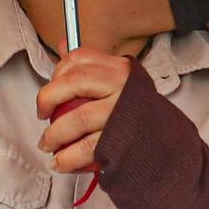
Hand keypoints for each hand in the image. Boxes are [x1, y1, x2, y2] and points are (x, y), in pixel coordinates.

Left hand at [38, 47, 132, 174]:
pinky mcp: (120, 141)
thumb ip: (91, 66)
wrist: (167, 145)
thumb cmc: (136, 113)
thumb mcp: (120, 82)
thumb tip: (62, 46)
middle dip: (48, 99)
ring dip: (54, 134)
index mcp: (119, 69)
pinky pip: (87, 147)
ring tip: (47, 145)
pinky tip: (60, 162)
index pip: (79, 59)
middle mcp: (122, 87)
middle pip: (74, 82)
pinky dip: (68, 157)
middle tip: (42, 114)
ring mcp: (121, 114)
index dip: (56, 72)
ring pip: (78, 118)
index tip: (51, 88)